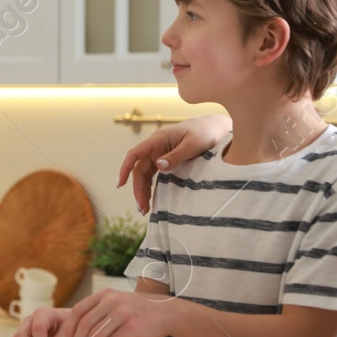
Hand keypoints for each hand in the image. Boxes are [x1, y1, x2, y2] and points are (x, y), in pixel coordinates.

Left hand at [62, 289, 171, 336]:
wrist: (166, 312)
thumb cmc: (138, 311)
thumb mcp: (117, 303)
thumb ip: (100, 312)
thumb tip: (78, 333)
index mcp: (104, 294)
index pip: (79, 310)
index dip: (70, 328)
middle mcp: (112, 301)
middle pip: (85, 324)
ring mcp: (122, 313)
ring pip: (96, 335)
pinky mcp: (132, 327)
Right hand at [116, 115, 230, 212]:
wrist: (215, 127)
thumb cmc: (205, 132)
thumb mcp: (193, 144)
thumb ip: (176, 156)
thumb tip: (159, 166)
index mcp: (158, 139)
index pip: (135, 154)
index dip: (125, 168)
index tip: (120, 184)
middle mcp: (156, 146)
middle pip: (140, 169)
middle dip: (138, 189)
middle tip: (142, 208)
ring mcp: (160, 153)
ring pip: (145, 174)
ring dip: (142, 190)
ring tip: (144, 209)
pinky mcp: (166, 159)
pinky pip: (153, 174)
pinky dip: (150, 186)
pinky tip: (150, 198)